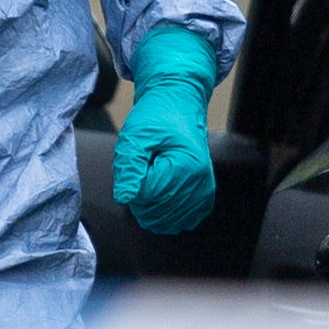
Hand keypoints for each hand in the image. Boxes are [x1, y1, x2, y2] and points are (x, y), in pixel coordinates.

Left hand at [110, 29, 218, 235]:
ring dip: (150, 202)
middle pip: (154, 211)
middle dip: (139, 194)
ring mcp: (204, 192)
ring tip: (154, 175)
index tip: (139, 161)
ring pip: (165, 220)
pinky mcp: (204, 197)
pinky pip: (180, 221)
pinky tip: (162, 191)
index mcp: (185, 167)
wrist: (179, 108)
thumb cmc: (155, 119)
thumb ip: (128, 167)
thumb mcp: (134, 136)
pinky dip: (164, 212)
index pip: (145, 196)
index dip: (132, 182)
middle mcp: (200, 183)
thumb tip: (124, 199)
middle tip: (144, 167)